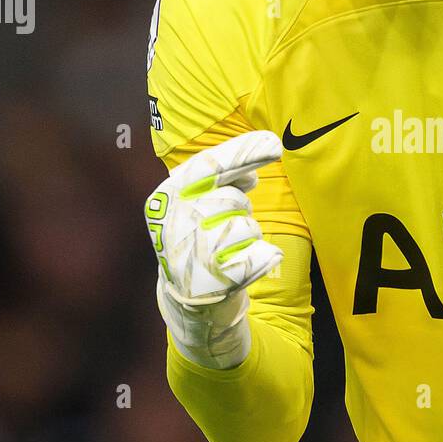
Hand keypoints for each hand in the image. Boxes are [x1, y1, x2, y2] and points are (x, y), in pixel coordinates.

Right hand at [143, 130, 284, 368]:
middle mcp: (173, 224)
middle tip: (228, 223)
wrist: (192, 296)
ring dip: (250, 235)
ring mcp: (191, 255)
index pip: (208, 167)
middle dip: (241, 208)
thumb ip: (224, 180)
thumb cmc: (202, 238)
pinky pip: (261, 256)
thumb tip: (252, 174)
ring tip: (230, 249)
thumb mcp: (203, 202)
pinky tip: (249, 264)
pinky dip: (265, 257)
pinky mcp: (215, 283)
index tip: (276, 145)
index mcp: (166, 197)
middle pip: (233, 199)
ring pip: (248, 228)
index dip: (243, 153)